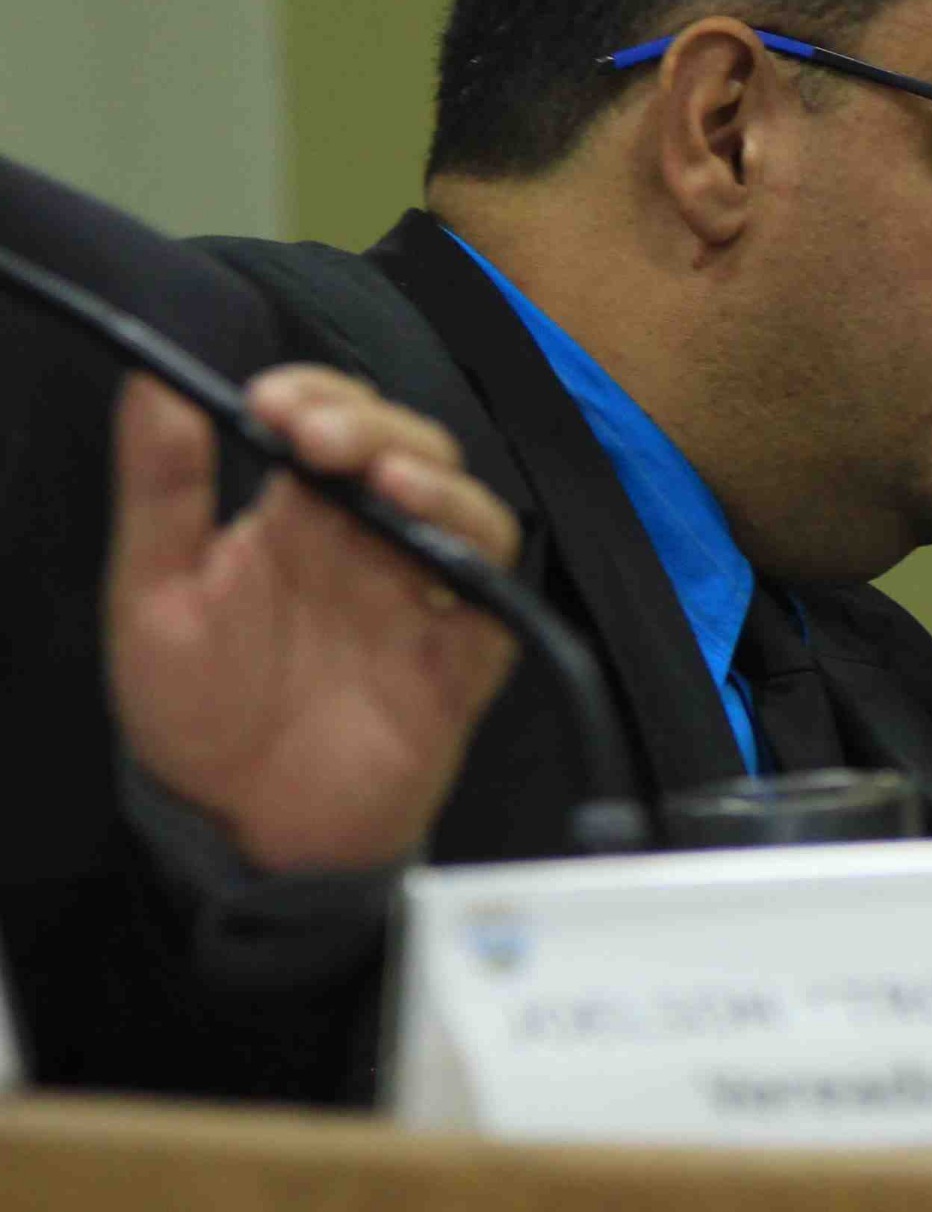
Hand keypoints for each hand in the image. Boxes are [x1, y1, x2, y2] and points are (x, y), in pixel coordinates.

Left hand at [105, 368, 525, 873]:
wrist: (234, 830)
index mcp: (299, 519)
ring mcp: (421, 601)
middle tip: (315, 435)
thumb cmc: (198, 715)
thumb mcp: (152, 592)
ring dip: (436, 482)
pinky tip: (437, 549)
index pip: (331, 421)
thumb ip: (161, 489)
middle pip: (410, 449)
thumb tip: (154, 381)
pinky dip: (482, 566)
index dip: (315, 394)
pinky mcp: (459, 662)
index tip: (270, 401)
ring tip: (382, 478)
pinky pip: (499, 599)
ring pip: (467, 511)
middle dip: (372, 425)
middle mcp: (369, 547)